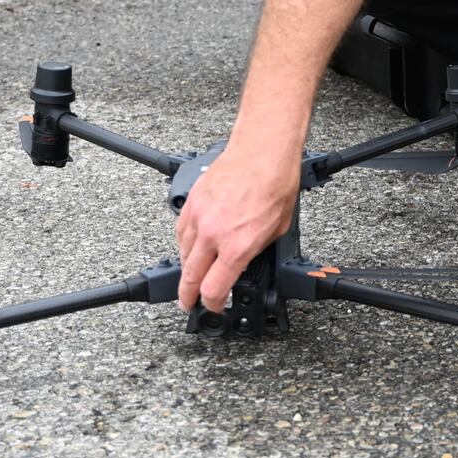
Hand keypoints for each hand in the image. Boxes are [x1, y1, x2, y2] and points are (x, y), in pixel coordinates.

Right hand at [174, 142, 300, 312]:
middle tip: (187, 304)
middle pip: (189, 277)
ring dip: (186, 268)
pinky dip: (184, 243)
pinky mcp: (191, 200)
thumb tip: (244, 259)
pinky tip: (190, 247)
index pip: (213, 289)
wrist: (262, 151)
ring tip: (192, 275)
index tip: (214, 306)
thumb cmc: (276, 183)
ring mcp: (199, 217)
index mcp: (237, 247)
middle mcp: (213, 235)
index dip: (212, 304)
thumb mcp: (277, 230)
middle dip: (187, 296)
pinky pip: (181, 230)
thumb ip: (255, 249)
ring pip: (182, 253)